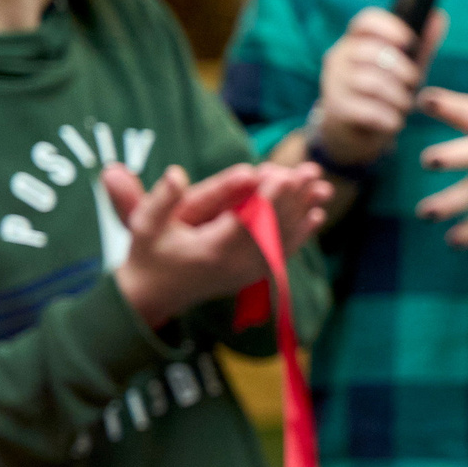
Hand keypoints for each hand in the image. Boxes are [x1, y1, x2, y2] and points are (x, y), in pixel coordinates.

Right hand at [108, 161, 332, 328]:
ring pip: (285, 239)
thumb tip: (176, 173)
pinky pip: (283, 252)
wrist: (153, 296)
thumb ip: (160, 200)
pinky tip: (317, 214)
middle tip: (312, 171)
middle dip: (294, 197)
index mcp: (213, 251)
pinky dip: (301, 233)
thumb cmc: (147, 255)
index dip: (268, 198)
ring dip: (304, 211)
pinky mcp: (253, 275)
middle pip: (274, 228)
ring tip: (323, 186)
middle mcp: (237, 265)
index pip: (249, 222)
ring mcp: (248, 273)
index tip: (284, 173)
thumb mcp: (144, 226)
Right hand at [316, 8, 447, 167]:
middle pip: (372, 52)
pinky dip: (389, 117)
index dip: (388, 26)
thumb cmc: (384, 92)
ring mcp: (334, 82)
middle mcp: (339, 57)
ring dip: (398, 97)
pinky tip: (393, 121)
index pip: (365, 21)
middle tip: (413, 83)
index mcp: (356, 41)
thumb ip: (421, 45)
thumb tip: (439, 16)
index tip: (408, 40)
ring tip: (404, 105)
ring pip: (372, 82)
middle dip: (402, 70)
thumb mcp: (405, 67)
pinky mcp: (336, 108)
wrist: (354, 132)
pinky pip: (369, 109)